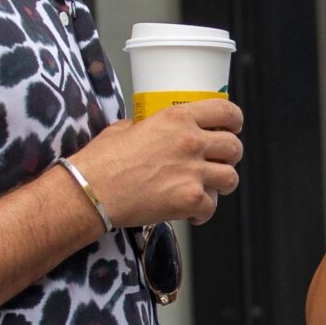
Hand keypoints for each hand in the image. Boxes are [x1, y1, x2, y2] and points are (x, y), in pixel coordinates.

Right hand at [73, 98, 242, 229]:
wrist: (91, 190)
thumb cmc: (102, 160)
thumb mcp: (126, 127)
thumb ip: (151, 126)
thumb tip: (158, 131)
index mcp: (177, 118)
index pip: (226, 112)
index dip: (235, 121)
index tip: (232, 128)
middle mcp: (190, 141)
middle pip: (234, 147)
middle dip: (229, 156)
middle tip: (217, 162)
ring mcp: (192, 171)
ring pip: (230, 178)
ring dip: (221, 184)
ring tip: (206, 188)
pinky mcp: (189, 200)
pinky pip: (212, 207)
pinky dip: (202, 212)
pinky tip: (189, 212)